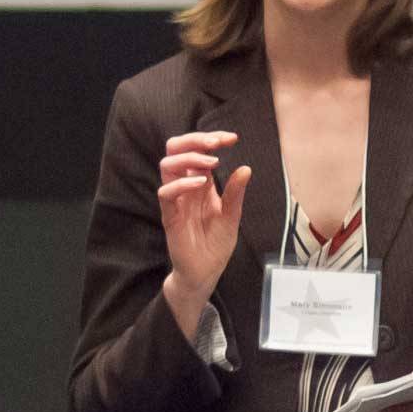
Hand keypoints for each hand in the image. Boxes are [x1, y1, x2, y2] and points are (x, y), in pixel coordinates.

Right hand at [157, 130, 250, 301]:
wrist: (205, 273)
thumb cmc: (215, 245)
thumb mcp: (232, 216)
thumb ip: (235, 193)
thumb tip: (246, 168)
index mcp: (200, 183)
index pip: (198, 151)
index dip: (211, 139)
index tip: (232, 138)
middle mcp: (185, 187)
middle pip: (176, 150)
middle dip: (194, 139)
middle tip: (216, 143)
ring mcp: (176, 200)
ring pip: (168, 165)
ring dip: (189, 158)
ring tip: (212, 163)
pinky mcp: (170, 216)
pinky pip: (166, 193)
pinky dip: (182, 184)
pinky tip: (201, 184)